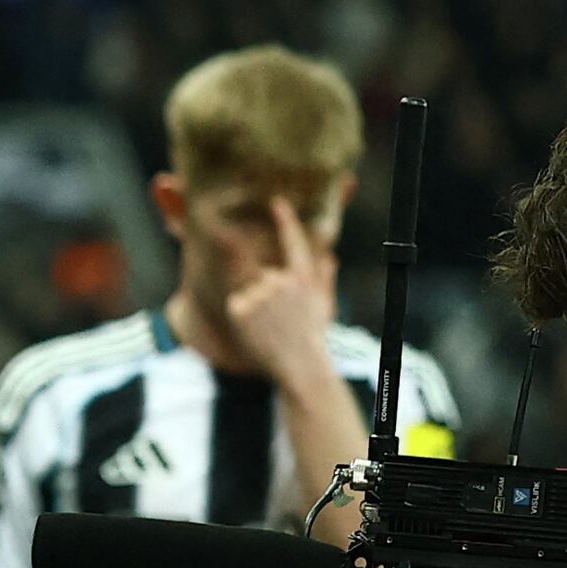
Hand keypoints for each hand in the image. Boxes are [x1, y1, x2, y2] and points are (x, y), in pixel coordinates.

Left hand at [220, 189, 341, 390]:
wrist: (300, 366)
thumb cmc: (313, 338)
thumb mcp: (323, 306)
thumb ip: (325, 279)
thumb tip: (330, 258)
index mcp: (302, 277)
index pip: (293, 241)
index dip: (285, 220)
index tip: (276, 201)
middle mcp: (280, 280)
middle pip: (264, 276)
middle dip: (268, 295)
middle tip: (280, 321)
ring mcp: (260, 293)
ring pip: (249, 291)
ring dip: (255, 307)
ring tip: (270, 328)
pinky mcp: (241, 308)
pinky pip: (236, 305)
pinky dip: (242, 317)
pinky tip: (256, 331)